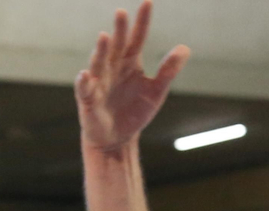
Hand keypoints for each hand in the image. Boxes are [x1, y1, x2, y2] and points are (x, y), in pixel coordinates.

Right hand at [75, 2, 188, 155]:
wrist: (118, 138)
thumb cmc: (135, 110)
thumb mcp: (156, 91)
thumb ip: (168, 70)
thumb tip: (184, 48)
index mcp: (130, 62)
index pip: (136, 38)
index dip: (142, 22)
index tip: (148, 2)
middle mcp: (113, 67)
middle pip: (116, 45)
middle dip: (119, 30)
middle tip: (122, 12)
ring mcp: (99, 82)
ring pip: (99, 63)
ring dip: (100, 51)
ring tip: (105, 37)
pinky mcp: (89, 100)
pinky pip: (85, 89)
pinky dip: (84, 83)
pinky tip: (85, 75)